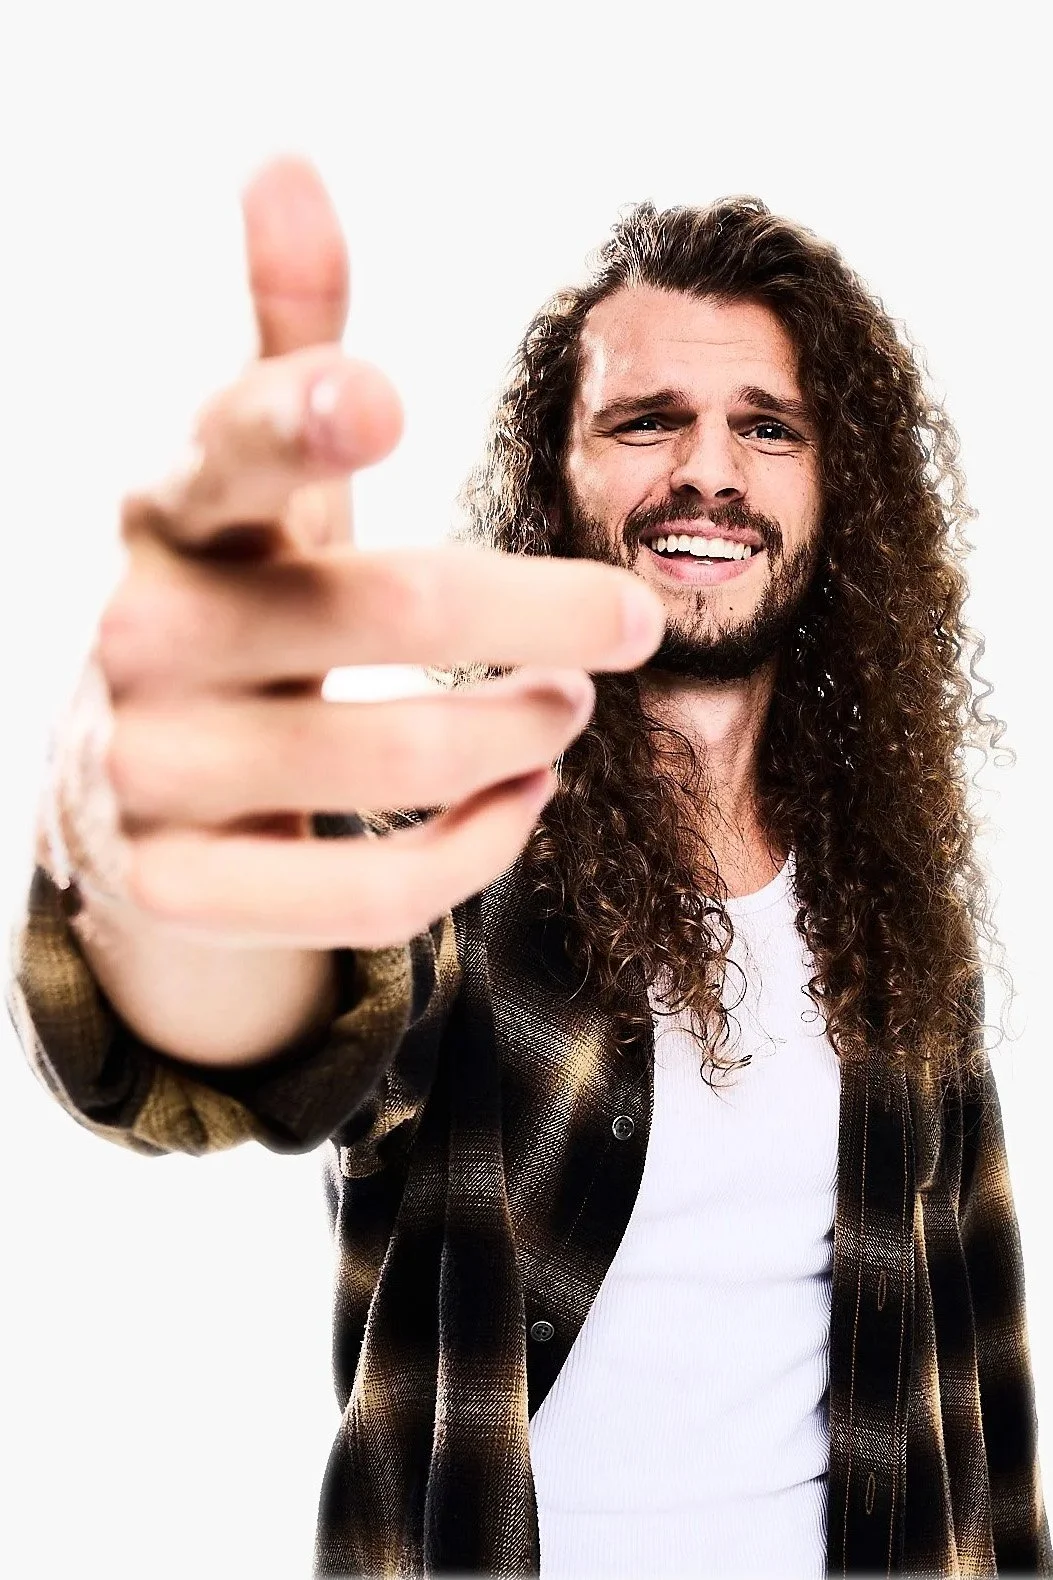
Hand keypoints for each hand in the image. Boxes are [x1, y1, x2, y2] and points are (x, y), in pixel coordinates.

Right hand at [45, 159, 664, 951]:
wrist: (134, 791)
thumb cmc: (242, 603)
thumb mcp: (259, 483)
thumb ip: (290, 340)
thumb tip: (287, 163)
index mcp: (171, 511)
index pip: (229, 449)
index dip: (300, 419)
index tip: (385, 403)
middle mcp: (142, 635)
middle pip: (373, 608)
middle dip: (533, 611)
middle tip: (630, 619)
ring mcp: (150, 771)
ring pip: (379, 764)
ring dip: (512, 734)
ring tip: (570, 711)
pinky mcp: (180, 887)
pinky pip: (360, 897)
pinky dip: (474, 852)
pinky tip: (523, 800)